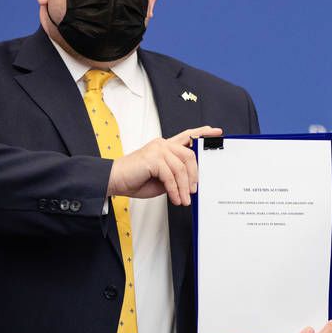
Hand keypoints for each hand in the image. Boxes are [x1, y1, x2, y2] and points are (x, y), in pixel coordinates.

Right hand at [107, 126, 221, 203]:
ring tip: (183, 200)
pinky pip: (170, 176)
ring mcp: (158, 149)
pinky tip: (175, 198)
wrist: (114, 181)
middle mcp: (163, 144)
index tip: (217, 132)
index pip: (188, 136)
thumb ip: (175, 175)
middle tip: (193, 191)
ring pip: (181, 168)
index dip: (203, 133)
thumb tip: (191, 183)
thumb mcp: (162, 179)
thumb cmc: (136, 179)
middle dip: (194, 176)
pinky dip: (174, 190)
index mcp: (165, 146)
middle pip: (190, 156)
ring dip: (184, 187)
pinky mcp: (152, 158)